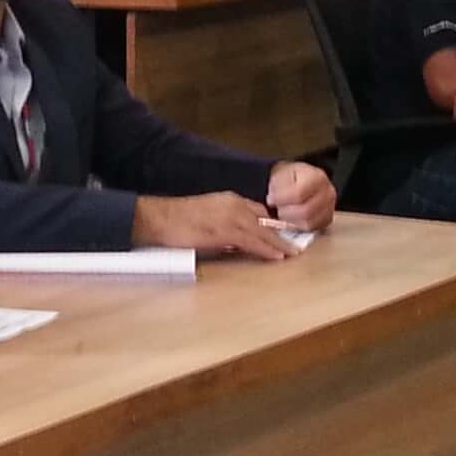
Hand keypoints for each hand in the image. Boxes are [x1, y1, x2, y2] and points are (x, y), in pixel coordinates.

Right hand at [135, 192, 298, 261]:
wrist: (161, 218)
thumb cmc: (178, 221)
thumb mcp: (207, 218)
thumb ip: (224, 227)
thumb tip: (235, 243)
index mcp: (229, 200)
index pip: (258, 211)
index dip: (272, 224)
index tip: (283, 233)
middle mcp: (234, 204)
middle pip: (265, 220)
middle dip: (281, 233)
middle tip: (295, 244)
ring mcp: (231, 217)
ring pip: (263, 231)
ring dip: (279, 243)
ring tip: (292, 253)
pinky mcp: (226, 230)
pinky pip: (253, 241)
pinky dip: (267, 249)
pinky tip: (277, 255)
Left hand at [265, 162, 336, 234]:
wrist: (300, 180)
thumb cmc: (289, 178)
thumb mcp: (280, 175)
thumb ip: (276, 188)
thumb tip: (272, 201)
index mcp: (317, 177)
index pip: (298, 194)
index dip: (280, 199)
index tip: (271, 199)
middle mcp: (328, 192)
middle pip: (305, 212)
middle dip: (285, 212)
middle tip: (277, 208)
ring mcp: (330, 207)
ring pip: (308, 223)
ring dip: (290, 221)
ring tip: (284, 212)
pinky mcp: (327, 219)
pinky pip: (311, 229)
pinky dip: (298, 226)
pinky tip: (291, 218)